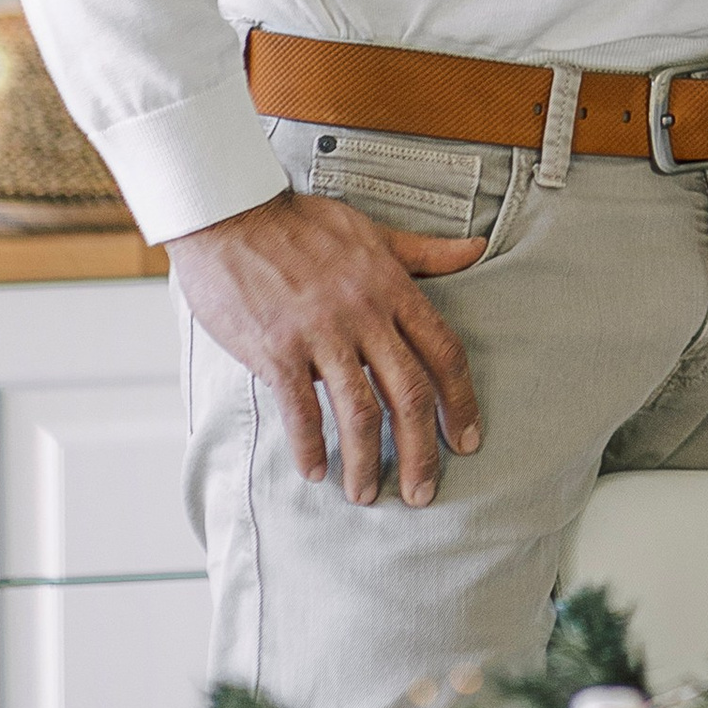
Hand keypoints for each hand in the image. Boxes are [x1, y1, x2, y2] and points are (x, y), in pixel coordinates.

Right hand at [172, 189, 484, 505]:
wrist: (230, 213)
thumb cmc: (301, 223)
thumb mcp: (372, 232)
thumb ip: (424, 252)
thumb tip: (476, 249)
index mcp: (391, 287)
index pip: (442, 352)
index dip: (461, 400)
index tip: (467, 440)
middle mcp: (364, 313)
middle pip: (409, 393)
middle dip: (421, 450)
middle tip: (423, 492)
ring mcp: (320, 333)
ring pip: (358, 410)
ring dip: (366, 462)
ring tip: (364, 494)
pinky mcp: (277, 349)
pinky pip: (300, 410)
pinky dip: (309, 446)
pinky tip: (313, 470)